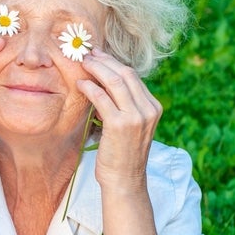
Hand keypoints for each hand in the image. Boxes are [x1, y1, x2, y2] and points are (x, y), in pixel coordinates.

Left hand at [78, 48, 161, 187]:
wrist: (125, 180)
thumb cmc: (121, 153)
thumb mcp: (130, 125)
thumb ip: (124, 105)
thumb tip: (104, 85)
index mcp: (153, 107)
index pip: (133, 76)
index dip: (114, 63)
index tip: (99, 55)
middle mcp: (148, 109)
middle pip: (126, 74)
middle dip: (105, 61)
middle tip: (88, 54)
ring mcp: (136, 116)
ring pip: (115, 82)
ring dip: (97, 69)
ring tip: (83, 64)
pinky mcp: (120, 124)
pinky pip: (102, 98)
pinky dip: (90, 88)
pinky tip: (81, 84)